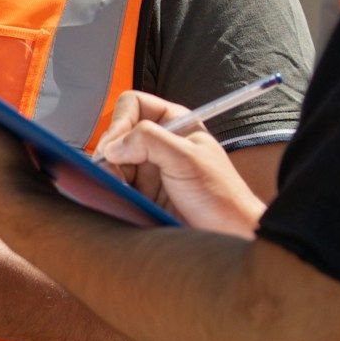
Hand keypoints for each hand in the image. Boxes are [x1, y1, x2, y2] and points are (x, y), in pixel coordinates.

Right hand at [97, 91, 266, 238]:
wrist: (229, 235)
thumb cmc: (221, 196)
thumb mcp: (186, 160)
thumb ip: (150, 141)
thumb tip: (114, 145)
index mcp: (174, 123)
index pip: (133, 105)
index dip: (120, 121)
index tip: (116, 146)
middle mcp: (160, 143)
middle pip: (117, 134)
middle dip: (111, 153)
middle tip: (113, 173)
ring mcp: (150, 169)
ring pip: (112, 162)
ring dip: (110, 174)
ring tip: (121, 189)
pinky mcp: (143, 193)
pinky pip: (116, 185)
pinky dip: (113, 191)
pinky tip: (123, 200)